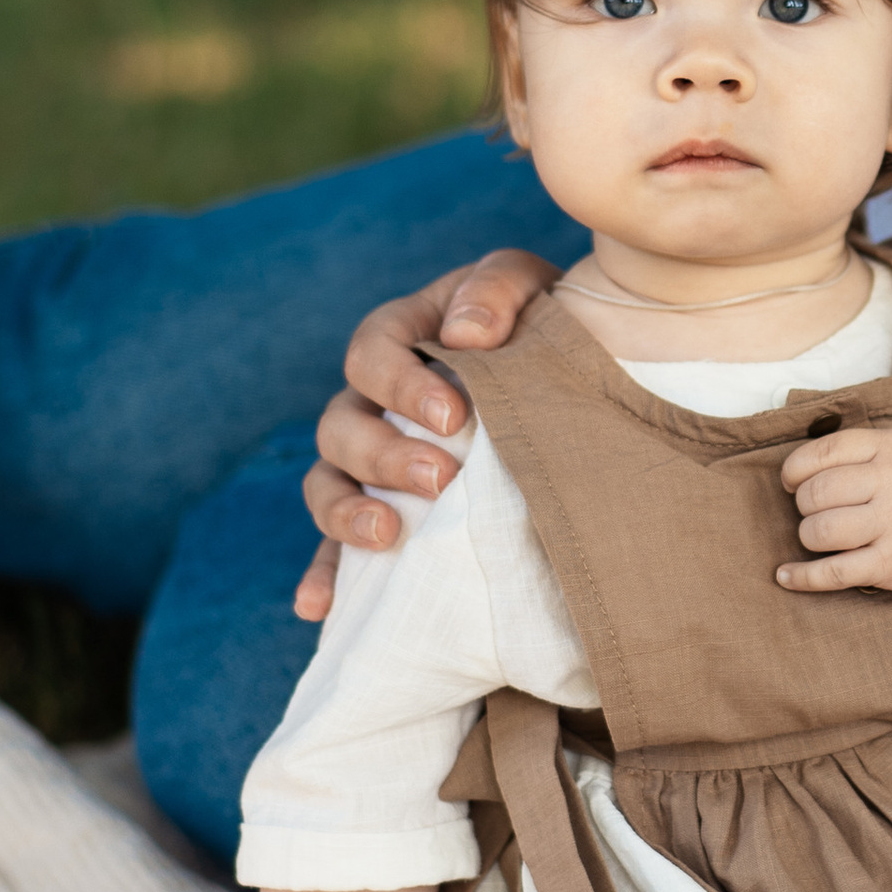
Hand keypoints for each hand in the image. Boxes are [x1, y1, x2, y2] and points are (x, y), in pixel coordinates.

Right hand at [293, 250, 561, 620]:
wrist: (571, 364)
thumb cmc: (542, 317)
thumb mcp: (529, 284)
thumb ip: (496, 289)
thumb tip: (464, 333)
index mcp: (401, 335)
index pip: (371, 353)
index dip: (400, 384)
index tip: (455, 417)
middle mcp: (372, 398)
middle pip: (341, 425)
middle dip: (384, 455)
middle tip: (440, 478)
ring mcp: (370, 457)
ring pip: (326, 482)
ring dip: (345, 512)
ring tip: (387, 535)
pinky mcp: (385, 508)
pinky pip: (336, 545)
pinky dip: (324, 574)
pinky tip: (320, 607)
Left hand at [775, 426, 891, 599]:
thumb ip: (872, 448)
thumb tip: (812, 460)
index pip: (822, 452)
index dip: (795, 469)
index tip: (793, 482)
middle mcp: (891, 484)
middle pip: (815, 493)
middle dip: (803, 505)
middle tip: (815, 511)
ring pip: (818, 531)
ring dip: (808, 536)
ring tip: (819, 537)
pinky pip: (832, 573)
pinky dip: (801, 577)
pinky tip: (786, 576)